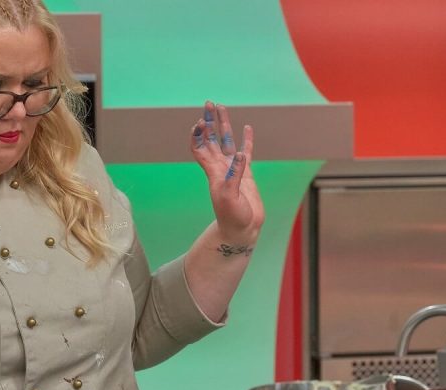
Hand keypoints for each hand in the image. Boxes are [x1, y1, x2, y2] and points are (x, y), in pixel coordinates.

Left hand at [189, 101, 264, 246]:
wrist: (241, 229)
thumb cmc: (233, 217)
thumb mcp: (231, 197)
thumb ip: (235, 176)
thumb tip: (240, 155)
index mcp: (213, 172)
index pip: (200, 148)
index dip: (198, 134)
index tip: (200, 122)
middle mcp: (220, 167)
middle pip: (212, 139)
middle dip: (210, 121)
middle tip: (210, 103)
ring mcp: (233, 169)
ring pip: (227, 141)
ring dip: (225, 125)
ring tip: (222, 107)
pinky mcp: (246, 174)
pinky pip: (247, 152)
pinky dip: (247, 140)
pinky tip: (247, 128)